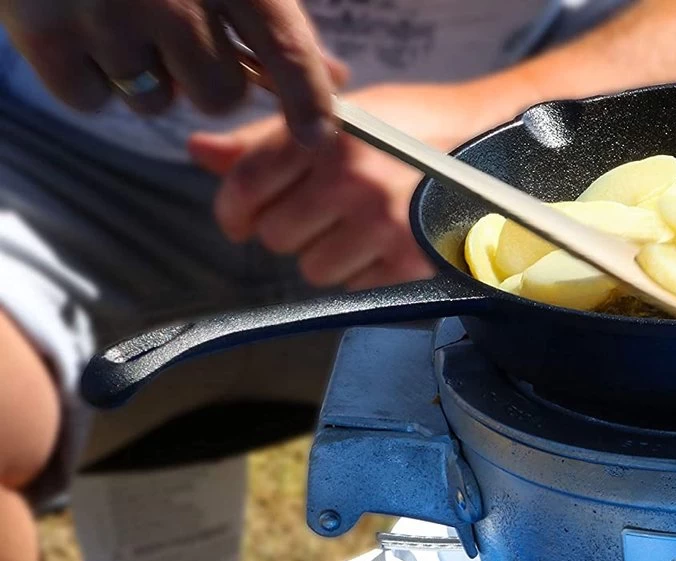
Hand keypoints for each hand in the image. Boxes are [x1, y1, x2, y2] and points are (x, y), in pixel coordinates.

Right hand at [0, 0, 334, 145]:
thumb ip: (272, 12)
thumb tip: (331, 76)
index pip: (285, 47)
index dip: (307, 100)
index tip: (317, 133)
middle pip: (219, 93)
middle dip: (208, 79)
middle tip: (180, 37)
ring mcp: (104, 14)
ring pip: (154, 102)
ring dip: (146, 77)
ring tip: (121, 17)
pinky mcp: (44, 33)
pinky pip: (91, 101)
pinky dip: (90, 79)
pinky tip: (80, 27)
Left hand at [188, 85, 489, 290]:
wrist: (494, 145)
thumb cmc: (414, 128)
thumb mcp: (343, 117)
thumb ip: (266, 140)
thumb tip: (200, 152)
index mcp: (328, 135)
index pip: (247, 184)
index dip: (233, 210)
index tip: (240, 219)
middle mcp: (351, 180)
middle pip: (275, 236)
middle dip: (288, 231)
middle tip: (319, 215)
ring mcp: (382, 224)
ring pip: (312, 268)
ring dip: (325, 256)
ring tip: (355, 230)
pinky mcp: (409, 259)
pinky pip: (354, 287)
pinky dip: (361, 273)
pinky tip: (382, 245)